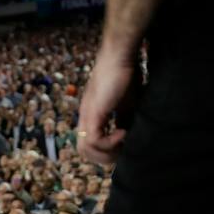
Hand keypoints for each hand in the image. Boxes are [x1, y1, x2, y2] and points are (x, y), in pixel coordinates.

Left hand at [77, 37, 141, 166]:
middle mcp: (84, 117)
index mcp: (91, 116)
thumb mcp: (127, 105)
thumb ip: (124, 120)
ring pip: (84, 149)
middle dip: (104, 157)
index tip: (123, 146)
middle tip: (123, 150)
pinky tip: (123, 132)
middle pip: (83, 151)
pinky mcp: (93, 112)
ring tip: (123, 141)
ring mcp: (86, 115)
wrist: (119, 56)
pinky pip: (94, 139)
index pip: (88, 144)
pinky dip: (110, 142)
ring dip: (106, 152)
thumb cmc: (124, 76)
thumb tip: (130, 138)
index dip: (105, 151)